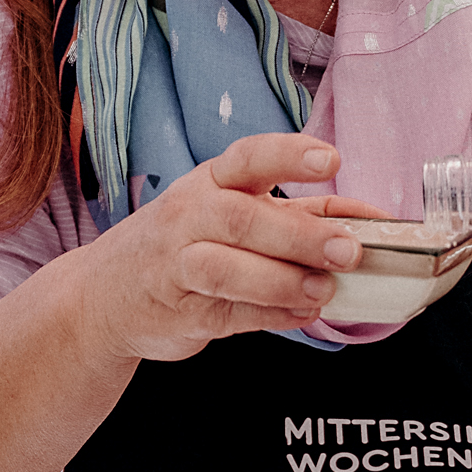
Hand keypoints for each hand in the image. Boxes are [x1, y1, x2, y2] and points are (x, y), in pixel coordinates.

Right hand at [79, 132, 368, 364]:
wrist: (102, 297)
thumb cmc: (181, 246)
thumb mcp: (229, 212)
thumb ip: (299, 213)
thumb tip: (369, 219)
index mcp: (209, 182)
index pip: (248, 157)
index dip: (289, 155)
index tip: (330, 158)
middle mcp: (188, 216)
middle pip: (241, 217)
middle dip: (299, 235)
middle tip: (346, 251)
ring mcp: (177, 265)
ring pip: (227, 268)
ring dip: (282, 281)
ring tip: (323, 290)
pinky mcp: (180, 311)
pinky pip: (229, 314)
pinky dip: (271, 315)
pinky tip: (301, 314)